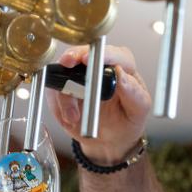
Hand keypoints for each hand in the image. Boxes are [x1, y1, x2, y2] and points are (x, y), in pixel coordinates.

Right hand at [46, 45, 151, 164]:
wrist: (110, 140)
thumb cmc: (127, 121)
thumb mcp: (138, 111)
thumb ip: (134, 93)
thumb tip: (121, 73)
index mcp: (122, 66)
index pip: (113, 53)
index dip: (100, 53)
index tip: (87, 58)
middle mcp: (99, 66)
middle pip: (83, 52)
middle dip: (72, 57)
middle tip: (68, 64)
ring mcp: (79, 76)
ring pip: (64, 73)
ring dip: (65, 94)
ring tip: (74, 117)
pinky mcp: (63, 89)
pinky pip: (53, 90)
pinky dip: (57, 105)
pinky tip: (69, 118)